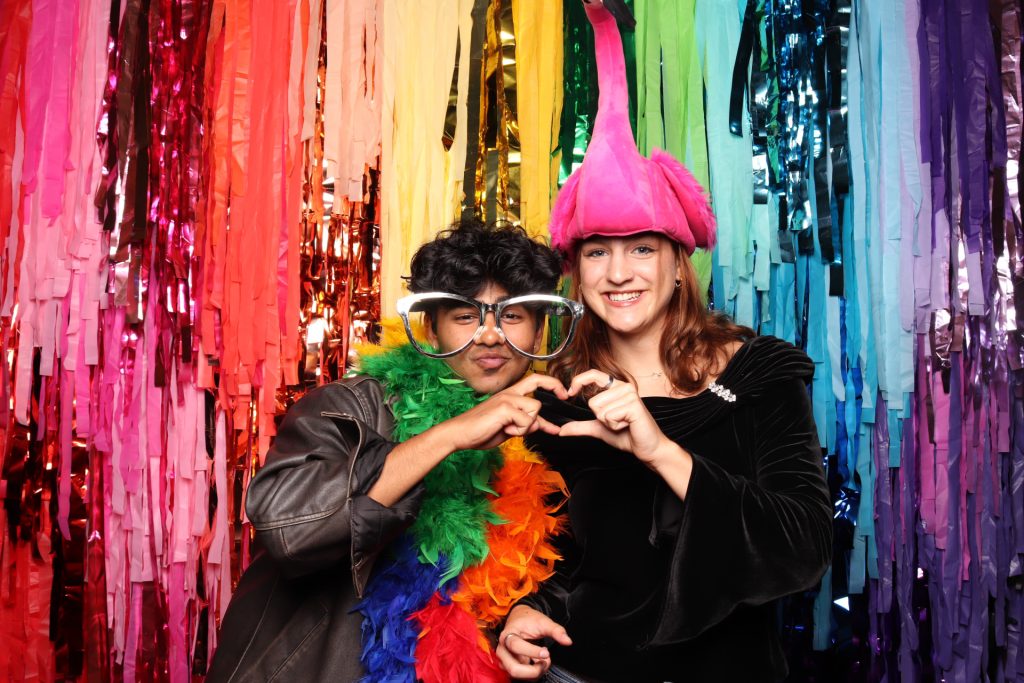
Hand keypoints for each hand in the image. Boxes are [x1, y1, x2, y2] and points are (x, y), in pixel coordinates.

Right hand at [440, 373, 567, 451]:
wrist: (460, 434)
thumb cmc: (481, 431)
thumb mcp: (509, 428)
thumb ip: (525, 425)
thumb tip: (541, 425)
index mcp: (510, 395)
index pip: (534, 380)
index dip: (551, 384)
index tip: (563, 393)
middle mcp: (510, 393)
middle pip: (538, 380)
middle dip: (555, 386)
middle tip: (565, 395)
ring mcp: (507, 398)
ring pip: (534, 409)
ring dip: (527, 425)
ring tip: (510, 430)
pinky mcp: (504, 408)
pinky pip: (526, 421)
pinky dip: (519, 431)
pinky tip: (505, 430)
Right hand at [496, 605, 572, 679]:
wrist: (519, 620)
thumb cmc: (529, 621)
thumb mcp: (543, 622)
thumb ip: (556, 631)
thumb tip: (567, 641)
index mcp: (507, 635)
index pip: (516, 646)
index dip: (532, 651)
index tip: (546, 652)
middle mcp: (502, 650)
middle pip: (514, 669)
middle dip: (533, 670)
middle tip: (546, 661)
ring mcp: (504, 660)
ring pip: (518, 675)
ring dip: (535, 672)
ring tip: (544, 660)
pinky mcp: (508, 667)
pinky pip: (521, 677)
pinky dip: (533, 673)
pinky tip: (539, 662)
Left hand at [559, 370, 671, 464]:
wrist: (648, 448)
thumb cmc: (627, 435)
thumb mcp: (600, 429)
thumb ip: (581, 426)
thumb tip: (561, 431)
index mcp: (616, 387)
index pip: (594, 374)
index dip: (579, 381)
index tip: (570, 392)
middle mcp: (624, 386)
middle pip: (593, 401)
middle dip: (601, 418)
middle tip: (618, 422)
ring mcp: (630, 394)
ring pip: (600, 410)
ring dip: (608, 423)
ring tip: (624, 424)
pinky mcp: (633, 405)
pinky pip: (609, 416)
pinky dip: (614, 426)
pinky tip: (628, 425)